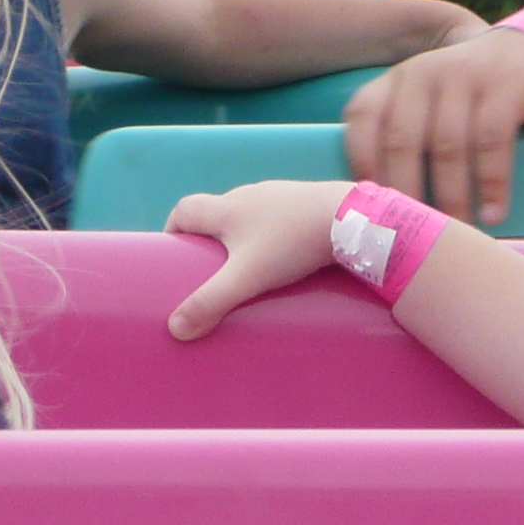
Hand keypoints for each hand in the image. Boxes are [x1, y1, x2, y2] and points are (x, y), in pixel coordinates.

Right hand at [165, 180, 352, 339]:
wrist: (351, 218)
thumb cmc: (294, 244)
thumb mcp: (248, 278)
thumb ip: (211, 302)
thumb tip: (175, 329)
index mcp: (227, 208)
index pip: (184, 210)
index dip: (172, 230)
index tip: (173, 255)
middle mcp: (249, 195)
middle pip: (215, 211)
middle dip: (207, 239)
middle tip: (210, 270)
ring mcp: (279, 195)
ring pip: (248, 214)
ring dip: (241, 236)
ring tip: (248, 266)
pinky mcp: (304, 202)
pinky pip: (277, 216)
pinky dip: (270, 233)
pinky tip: (284, 254)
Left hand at [341, 26, 523, 227]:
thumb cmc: (478, 94)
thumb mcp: (435, 99)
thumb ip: (407, 130)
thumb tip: (381, 200)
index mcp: (400, 78)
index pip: (363, 115)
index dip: (360, 160)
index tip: (371, 203)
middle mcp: (426, 71)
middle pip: (402, 139)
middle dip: (406, 193)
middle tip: (413, 234)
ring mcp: (466, 75)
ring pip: (447, 146)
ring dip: (451, 196)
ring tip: (456, 230)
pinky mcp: (506, 86)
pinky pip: (491, 142)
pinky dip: (491, 184)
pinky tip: (494, 213)